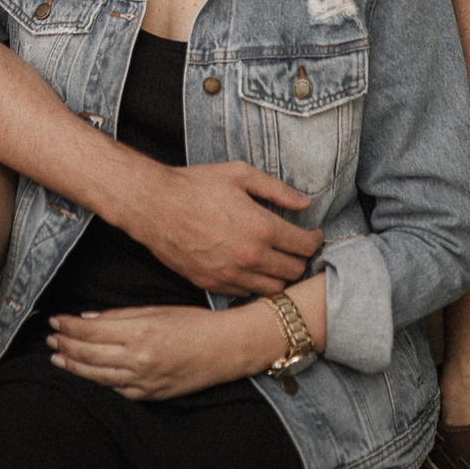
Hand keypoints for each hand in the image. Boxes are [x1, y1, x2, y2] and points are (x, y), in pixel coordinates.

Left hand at [46, 303, 279, 399]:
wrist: (226, 350)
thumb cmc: (194, 323)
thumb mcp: (157, 310)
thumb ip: (120, 316)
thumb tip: (87, 318)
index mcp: (140, 332)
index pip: (91, 330)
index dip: (69, 325)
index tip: (55, 320)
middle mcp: (138, 359)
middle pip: (89, 353)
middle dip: (66, 344)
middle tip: (50, 338)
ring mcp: (143, 380)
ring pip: (97, 376)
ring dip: (74, 366)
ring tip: (57, 358)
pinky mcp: (150, 395)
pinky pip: (117, 391)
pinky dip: (98, 382)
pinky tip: (87, 375)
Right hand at [129, 161, 322, 295]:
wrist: (154, 206)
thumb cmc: (196, 185)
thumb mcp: (240, 175)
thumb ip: (277, 190)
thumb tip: (305, 203)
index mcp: (261, 227)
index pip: (304, 246)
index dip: (314, 240)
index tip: (313, 234)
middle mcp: (250, 257)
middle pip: (293, 271)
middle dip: (301, 259)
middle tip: (297, 248)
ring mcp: (230, 275)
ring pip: (273, 289)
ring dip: (280, 276)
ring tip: (277, 260)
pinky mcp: (212, 284)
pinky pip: (246, 294)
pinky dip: (255, 284)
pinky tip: (251, 268)